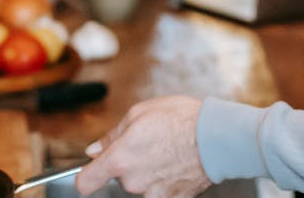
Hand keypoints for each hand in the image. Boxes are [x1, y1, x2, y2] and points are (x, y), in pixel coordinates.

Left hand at [76, 96, 211, 197]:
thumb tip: (95, 149)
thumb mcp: (139, 113)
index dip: (87, 175)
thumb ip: (112, 135)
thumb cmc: (181, 120)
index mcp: (120, 159)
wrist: (218, 137)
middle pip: (119, 177)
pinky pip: (160, 190)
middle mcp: (134, 181)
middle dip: (128, 162)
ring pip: (140, 183)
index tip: (92, 170)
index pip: (86, 182)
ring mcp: (154, 194)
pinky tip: (176, 162)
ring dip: (147, 171)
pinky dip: (165, 179)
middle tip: (147, 142)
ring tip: (166, 150)